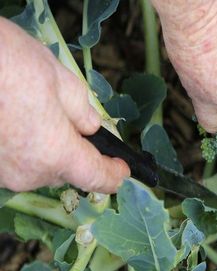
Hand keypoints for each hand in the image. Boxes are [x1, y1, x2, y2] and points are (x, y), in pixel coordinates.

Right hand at [0, 18, 128, 193]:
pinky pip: (14, 161)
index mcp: (57, 155)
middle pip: (65, 171)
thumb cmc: (9, 64)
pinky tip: (15, 119)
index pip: (97, 177)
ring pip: (37, 167)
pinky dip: (20, 146)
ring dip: (44, 149)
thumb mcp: (61, 80)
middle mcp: (29, 173)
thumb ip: (83, 111)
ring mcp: (2, 173)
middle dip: (73, 151)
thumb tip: (91, 126)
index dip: (114, 175)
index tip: (122, 169)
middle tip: (69, 122)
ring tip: (34, 114)